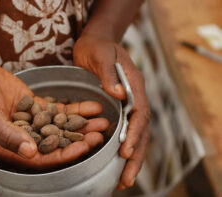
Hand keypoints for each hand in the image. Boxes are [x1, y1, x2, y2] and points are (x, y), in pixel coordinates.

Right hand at [0, 60, 107, 168]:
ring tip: (103, 120)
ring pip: (62, 126)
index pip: (43, 158)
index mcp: (11, 149)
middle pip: (58, 143)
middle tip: (101, 133)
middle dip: (80, 139)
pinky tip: (92, 106)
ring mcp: (33, 122)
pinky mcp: (37, 106)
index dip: (65, 154)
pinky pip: (59, 110)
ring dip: (82, 124)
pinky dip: (75, 109)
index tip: (86, 146)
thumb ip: (7, 135)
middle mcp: (25, 138)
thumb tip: (31, 152)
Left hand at [73, 35, 149, 188]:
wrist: (96, 41)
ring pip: (135, 135)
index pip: (139, 113)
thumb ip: (108, 72)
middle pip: (141, 130)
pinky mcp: (118, 108)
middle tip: (127, 180)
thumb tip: (118, 94)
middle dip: (135, 156)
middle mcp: (134, 97)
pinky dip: (122, 148)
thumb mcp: (99, 54)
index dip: (133, 133)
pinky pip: (124, 131)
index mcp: (133, 85)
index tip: (125, 152)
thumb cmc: (96, 46)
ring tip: (124, 181)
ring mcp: (128, 104)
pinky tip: (116, 163)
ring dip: (131, 158)